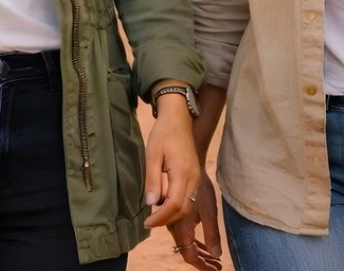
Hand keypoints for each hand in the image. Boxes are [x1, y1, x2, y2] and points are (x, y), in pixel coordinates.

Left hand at [142, 102, 202, 229]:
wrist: (178, 120)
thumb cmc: (163, 135)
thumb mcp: (152, 155)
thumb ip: (152, 180)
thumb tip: (151, 203)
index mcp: (182, 174)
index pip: (175, 205)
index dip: (161, 218)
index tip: (147, 222)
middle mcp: (193, 179)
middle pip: (183, 210)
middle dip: (166, 220)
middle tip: (149, 221)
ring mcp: (196, 178)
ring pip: (188, 206)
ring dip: (172, 214)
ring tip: (155, 215)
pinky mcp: (195, 177)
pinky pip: (188, 198)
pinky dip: (177, 206)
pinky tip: (164, 203)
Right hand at [164, 174, 222, 268]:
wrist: (186, 164)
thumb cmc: (199, 186)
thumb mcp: (209, 211)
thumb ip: (211, 233)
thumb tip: (216, 255)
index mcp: (181, 228)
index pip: (190, 255)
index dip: (202, 266)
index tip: (217, 270)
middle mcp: (174, 227)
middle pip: (187, 251)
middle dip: (203, 261)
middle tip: (218, 266)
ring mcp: (174, 221)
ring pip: (186, 243)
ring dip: (200, 252)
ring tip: (214, 259)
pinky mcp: (177, 214)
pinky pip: (185, 234)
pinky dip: (196, 242)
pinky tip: (205, 245)